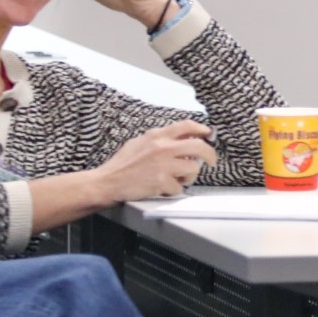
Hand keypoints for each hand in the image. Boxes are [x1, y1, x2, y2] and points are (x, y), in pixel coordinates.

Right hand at [95, 121, 218, 202]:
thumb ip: (160, 140)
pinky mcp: (161, 181)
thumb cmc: (122, 165)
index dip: (203, 130)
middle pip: (199, 146)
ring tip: (178, 179)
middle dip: (210, 155)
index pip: (187, 126)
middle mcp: (162, 147)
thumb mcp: (139, 142)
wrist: (106, 182)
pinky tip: (162, 188)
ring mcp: (163, 164)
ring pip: (193, 168)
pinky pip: (179, 188)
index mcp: (156, 135)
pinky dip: (173, 190)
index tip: (209, 135)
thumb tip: (181, 139)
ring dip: (189, 177)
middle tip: (211, 162)